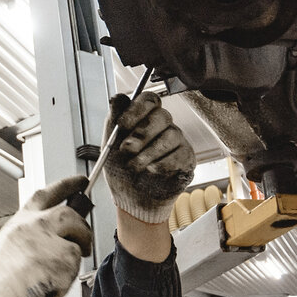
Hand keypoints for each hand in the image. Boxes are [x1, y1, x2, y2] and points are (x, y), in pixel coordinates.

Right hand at [0, 176, 93, 296]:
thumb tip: (59, 233)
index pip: (47, 193)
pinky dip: (65, 282)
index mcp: (19, 223)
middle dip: (82, 232)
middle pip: (70, 215)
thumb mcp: (9, 248)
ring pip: (76, 245)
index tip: (80, 182)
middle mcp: (32, 226)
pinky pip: (75, 268)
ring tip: (48, 278)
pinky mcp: (59, 260)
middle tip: (83, 245)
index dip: (67, 185)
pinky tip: (46, 287)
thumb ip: (33, 235)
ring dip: (70, 264)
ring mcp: (46, 241)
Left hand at [104, 92, 195, 222]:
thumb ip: (113, 119)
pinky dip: (163, 164)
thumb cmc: (121, 171)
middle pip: (162, 116)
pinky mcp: (186, 159)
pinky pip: (181, 154)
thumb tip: (117, 98)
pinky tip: (151, 171)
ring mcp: (177, 142)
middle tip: (127, 150)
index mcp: (144, 119)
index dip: (137, 109)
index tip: (123, 125)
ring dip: (148, 153)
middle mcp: (163, 127)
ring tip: (134, 166)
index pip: (149, 100)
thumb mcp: (110, 144)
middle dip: (141, 134)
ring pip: (171, 136)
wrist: (129, 198)